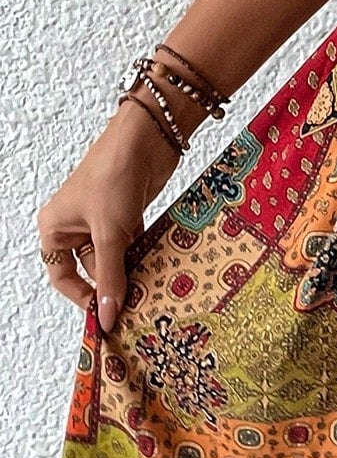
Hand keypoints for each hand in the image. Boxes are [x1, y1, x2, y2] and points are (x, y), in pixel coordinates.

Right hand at [37, 100, 182, 331]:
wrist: (146, 140)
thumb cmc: (113, 176)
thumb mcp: (110, 232)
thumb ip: (112, 276)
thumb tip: (108, 315)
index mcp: (56, 228)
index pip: (63, 276)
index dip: (83, 298)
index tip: (106, 317)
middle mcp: (75, 225)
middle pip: (93, 269)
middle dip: (114, 286)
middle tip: (137, 308)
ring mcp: (103, 220)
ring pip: (116, 258)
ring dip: (132, 272)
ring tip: (151, 293)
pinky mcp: (128, 215)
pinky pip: (133, 245)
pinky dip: (144, 257)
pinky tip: (159, 272)